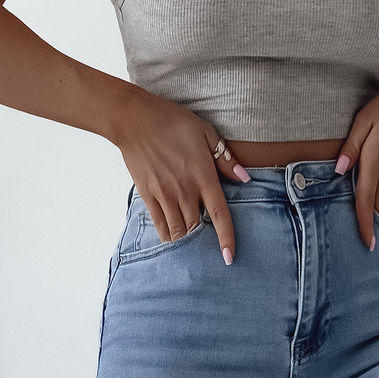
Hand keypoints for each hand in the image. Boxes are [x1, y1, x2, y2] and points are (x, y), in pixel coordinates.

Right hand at [113, 87, 250, 262]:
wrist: (134, 120)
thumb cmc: (171, 121)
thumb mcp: (205, 133)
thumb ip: (225, 159)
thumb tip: (244, 178)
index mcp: (203, 176)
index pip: (219, 215)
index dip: (226, 238)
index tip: (229, 257)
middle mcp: (185, 190)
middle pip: (197, 227)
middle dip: (203, 237)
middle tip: (206, 240)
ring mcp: (164, 195)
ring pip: (178, 231)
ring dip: (186, 238)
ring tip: (190, 238)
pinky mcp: (148, 195)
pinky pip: (160, 226)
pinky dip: (168, 235)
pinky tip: (172, 235)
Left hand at [333, 81, 378, 250]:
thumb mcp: (364, 120)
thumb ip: (351, 146)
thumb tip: (338, 169)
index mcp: (375, 164)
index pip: (366, 201)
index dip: (364, 224)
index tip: (366, 244)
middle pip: (377, 210)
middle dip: (372, 232)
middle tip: (362, 254)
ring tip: (373, 245)